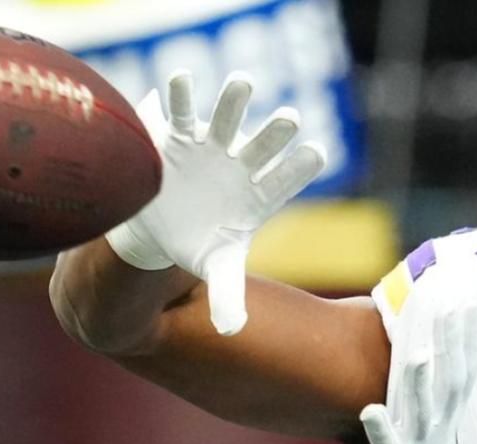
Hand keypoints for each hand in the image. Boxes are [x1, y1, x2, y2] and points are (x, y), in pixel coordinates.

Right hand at [104, 72, 325, 334]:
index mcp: (257, 195)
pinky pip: (182, 113)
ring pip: (226, 120)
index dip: (298, 168)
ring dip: (233, 102)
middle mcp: (239, 166)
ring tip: (243, 82)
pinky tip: (180, 78)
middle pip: (262, 146)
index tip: (316, 153)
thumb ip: (227, 295)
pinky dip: (180, 96)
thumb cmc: (195, 243)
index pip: (284, 180)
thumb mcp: (213, 267)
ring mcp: (211, 148)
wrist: (160, 226)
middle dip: (274, 132)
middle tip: (289, 117)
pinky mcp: (179, 137)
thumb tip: (233, 332)